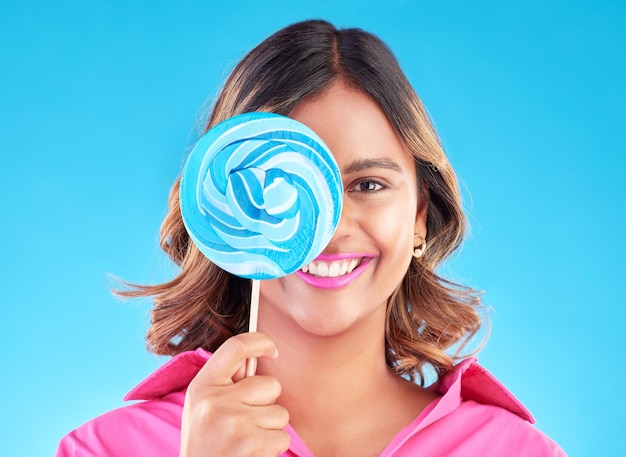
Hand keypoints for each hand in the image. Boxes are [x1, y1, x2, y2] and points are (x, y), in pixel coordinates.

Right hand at [179, 332, 289, 456]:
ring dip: (270, 429)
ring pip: (280, 414)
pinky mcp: (251, 445)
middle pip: (270, 385)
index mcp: (202, 387)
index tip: (272, 350)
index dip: (260, 342)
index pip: (235, 347)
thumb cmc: (206, 441)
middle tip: (246, 421)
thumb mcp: (203, 406)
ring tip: (247, 440)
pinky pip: (283, 437)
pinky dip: (272, 448)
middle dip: (267, 403)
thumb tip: (258, 356)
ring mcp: (234, 423)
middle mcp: (216, 402)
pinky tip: (252, 453)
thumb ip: (226, 382)